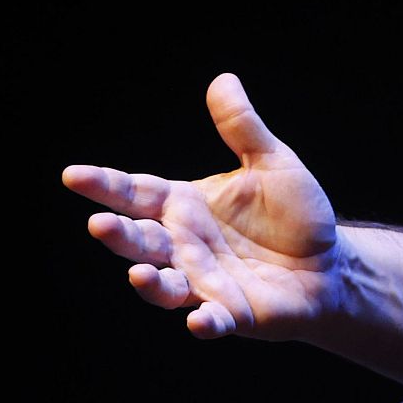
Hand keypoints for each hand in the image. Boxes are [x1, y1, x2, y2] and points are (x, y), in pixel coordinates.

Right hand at [61, 72, 340, 340]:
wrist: (330, 264)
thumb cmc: (294, 214)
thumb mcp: (273, 162)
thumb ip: (242, 129)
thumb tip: (223, 80)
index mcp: (185, 206)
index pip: (137, 192)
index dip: (105, 185)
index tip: (73, 175)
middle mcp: (185, 246)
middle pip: (141, 241)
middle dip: (118, 235)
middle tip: (99, 224)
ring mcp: (205, 282)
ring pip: (165, 286)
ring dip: (150, 284)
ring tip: (139, 274)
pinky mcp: (234, 313)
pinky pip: (215, 320)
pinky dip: (207, 323)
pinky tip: (200, 321)